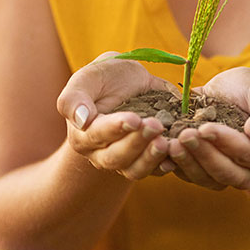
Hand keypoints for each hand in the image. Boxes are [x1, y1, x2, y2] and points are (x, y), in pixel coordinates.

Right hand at [57, 52, 179, 180]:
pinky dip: (165, 165)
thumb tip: (80, 120)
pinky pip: (154, 171)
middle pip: (116, 157)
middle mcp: (101, 153)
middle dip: (137, 143)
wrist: (127, 83)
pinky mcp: (145, 161)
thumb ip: (74, 98)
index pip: (96, 135)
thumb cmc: (103, 78)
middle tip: (155, 126)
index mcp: (83, 134)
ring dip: (151, 158)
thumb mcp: (86, 78)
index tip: (134, 119)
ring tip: (166, 142)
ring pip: (135, 170)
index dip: (115, 129)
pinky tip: (175, 154)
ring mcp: (124, 160)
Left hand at [166, 67, 249, 190]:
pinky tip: (162, 150)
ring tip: (170, 143)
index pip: (246, 153)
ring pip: (204, 178)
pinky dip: (174, 165)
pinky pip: (187, 175)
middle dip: (203, 154)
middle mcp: (247, 173)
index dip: (225, 142)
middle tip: (184, 135)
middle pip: (224, 172)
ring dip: (187, 162)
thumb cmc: (248, 92)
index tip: (205, 128)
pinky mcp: (201, 173)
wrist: (228, 96)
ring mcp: (222, 176)